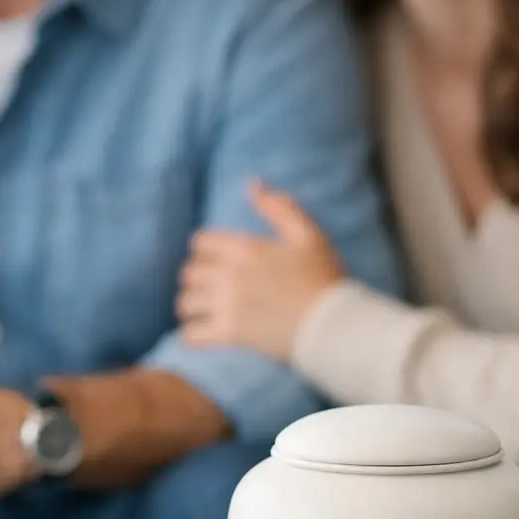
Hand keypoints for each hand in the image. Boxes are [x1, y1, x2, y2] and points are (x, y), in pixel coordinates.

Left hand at [176, 181, 343, 359]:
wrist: (334, 325)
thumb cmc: (323, 278)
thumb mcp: (307, 234)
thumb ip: (278, 206)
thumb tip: (251, 184)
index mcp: (245, 248)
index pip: (200, 242)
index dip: (206, 250)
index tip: (217, 261)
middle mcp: (230, 274)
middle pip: (188, 272)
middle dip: (197, 278)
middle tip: (210, 287)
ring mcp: (228, 305)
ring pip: (185, 302)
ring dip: (192, 305)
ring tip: (203, 310)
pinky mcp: (230, 334)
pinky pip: (191, 334)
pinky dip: (192, 334)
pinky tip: (202, 332)